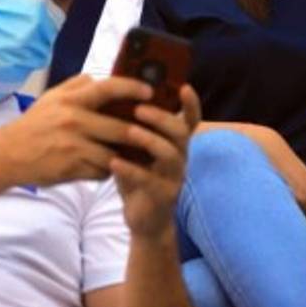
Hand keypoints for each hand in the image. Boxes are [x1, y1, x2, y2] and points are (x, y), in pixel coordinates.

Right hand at [0, 75, 154, 186]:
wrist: (6, 155)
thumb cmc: (34, 124)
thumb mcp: (52, 98)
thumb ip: (77, 85)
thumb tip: (100, 78)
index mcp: (70, 101)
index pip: (108, 88)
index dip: (133, 88)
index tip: (149, 92)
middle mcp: (73, 122)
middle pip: (121, 128)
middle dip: (141, 132)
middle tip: (154, 132)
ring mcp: (73, 147)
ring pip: (115, 153)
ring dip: (127, 154)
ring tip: (136, 152)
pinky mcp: (71, 169)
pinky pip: (102, 170)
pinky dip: (110, 169)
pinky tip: (111, 166)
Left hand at [113, 85, 202, 239]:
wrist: (145, 220)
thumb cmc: (139, 179)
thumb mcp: (138, 152)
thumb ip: (132, 131)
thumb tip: (114, 102)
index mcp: (176, 144)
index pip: (191, 120)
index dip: (191, 103)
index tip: (184, 86)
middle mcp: (181, 157)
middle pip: (181, 132)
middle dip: (161, 118)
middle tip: (139, 109)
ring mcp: (174, 177)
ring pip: (169, 154)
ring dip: (149, 140)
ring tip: (128, 131)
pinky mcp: (162, 196)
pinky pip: (149, 180)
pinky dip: (130, 170)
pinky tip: (114, 163)